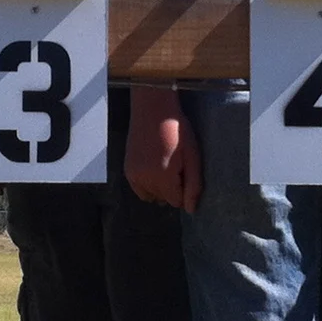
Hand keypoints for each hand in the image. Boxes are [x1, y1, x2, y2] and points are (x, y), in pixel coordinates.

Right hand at [126, 89, 201, 212]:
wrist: (153, 110)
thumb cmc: (178, 130)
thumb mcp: (193, 156)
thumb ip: (193, 185)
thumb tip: (191, 210)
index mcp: (163, 177)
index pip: (176, 202)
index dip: (184, 189)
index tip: (185, 170)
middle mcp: (145, 179)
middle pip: (163, 200)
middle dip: (172, 188)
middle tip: (176, 165)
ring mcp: (133, 175)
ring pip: (150, 196)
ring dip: (159, 188)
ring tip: (164, 166)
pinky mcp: (127, 170)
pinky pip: (139, 189)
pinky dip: (147, 184)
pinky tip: (154, 166)